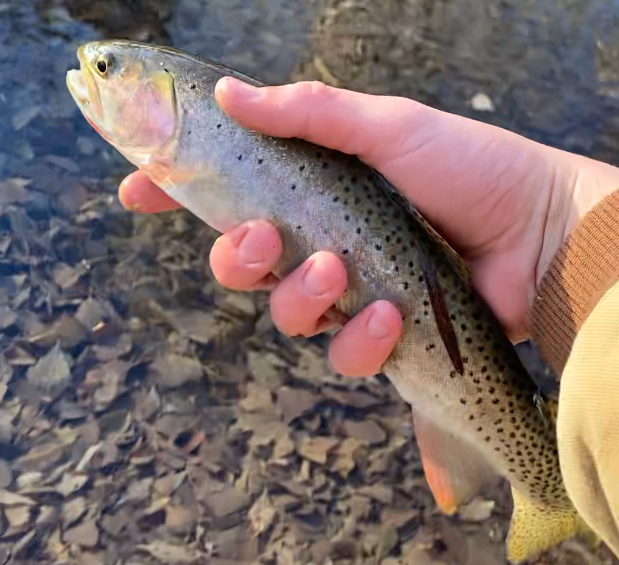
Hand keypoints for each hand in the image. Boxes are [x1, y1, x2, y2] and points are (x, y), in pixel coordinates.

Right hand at [119, 78, 618, 376]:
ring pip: (286, 313)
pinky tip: (391, 313)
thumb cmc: (469, 167)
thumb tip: (232, 92)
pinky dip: (359, 336)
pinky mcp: (379, 335)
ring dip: (299, 297)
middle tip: (261, 239)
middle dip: (234, 257)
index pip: (228, 192)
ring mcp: (348, 292)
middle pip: (241, 266)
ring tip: (339, 271)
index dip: (176, 190)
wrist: (537, 229)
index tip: (138, 186)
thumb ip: (311, 112)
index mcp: (314, 191)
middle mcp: (320, 243)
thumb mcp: (387, 126)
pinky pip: (343, 352)